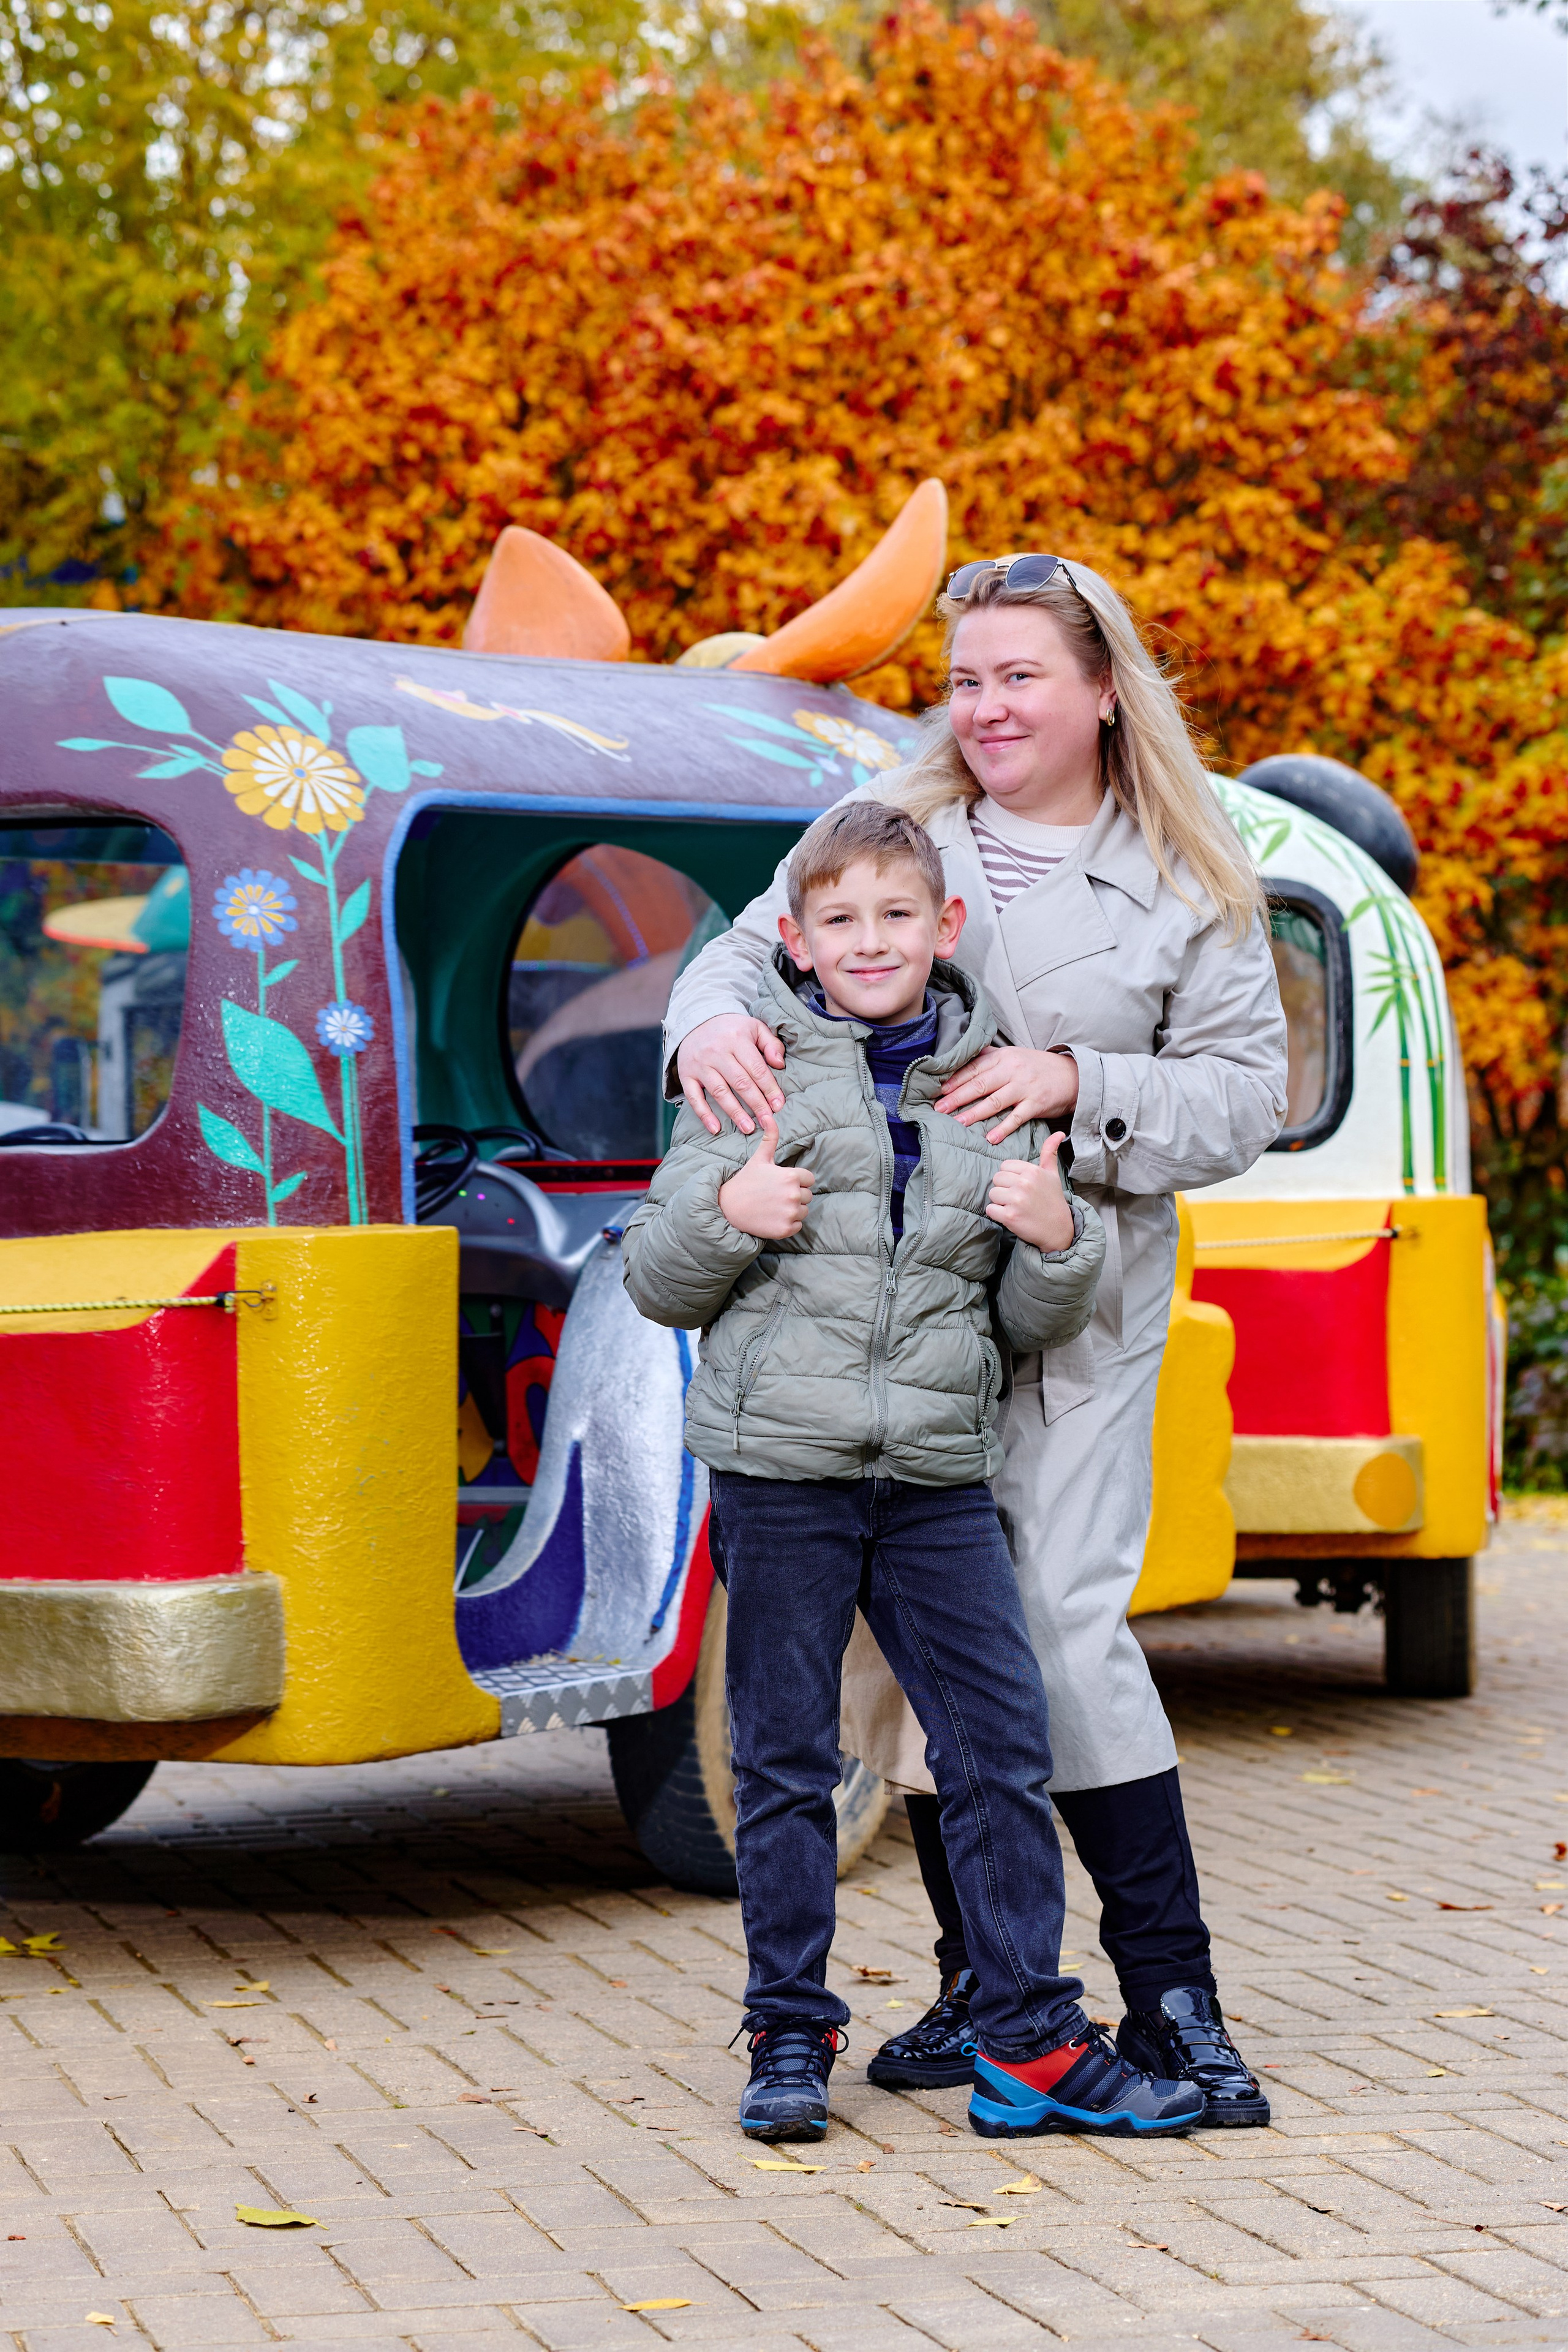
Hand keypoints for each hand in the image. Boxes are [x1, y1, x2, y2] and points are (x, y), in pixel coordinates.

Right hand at [678, 1014, 785, 1137]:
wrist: (696, 1021)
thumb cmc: (731, 1029)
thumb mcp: (754, 1027)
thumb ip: (771, 1044)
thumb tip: (779, 1064)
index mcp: (736, 1039)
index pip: (757, 1069)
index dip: (769, 1089)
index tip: (779, 1105)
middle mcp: (717, 1051)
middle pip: (740, 1082)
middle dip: (756, 1104)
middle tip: (767, 1121)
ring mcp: (700, 1064)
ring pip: (720, 1092)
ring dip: (735, 1112)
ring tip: (748, 1128)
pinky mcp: (686, 1074)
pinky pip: (694, 1098)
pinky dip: (704, 1114)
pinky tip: (716, 1128)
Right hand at [717, 1112, 814, 1239]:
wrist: (728, 1208)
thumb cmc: (746, 1181)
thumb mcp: (759, 1158)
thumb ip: (770, 1138)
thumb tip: (769, 1116)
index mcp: (791, 1176)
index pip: (808, 1179)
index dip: (796, 1181)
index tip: (779, 1183)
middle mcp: (793, 1195)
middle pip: (807, 1196)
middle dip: (794, 1195)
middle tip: (774, 1195)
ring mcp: (790, 1213)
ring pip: (803, 1211)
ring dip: (792, 1210)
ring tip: (773, 1206)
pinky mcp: (786, 1229)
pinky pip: (797, 1226)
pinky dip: (787, 1224)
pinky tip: (772, 1217)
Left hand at [934, 1044, 1078, 1145]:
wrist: (1072, 1075)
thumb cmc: (1037, 1067)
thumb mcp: (1014, 1055)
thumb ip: (990, 1057)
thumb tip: (963, 1056)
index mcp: (1004, 1057)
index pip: (974, 1068)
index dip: (955, 1080)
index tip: (938, 1091)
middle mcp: (1013, 1070)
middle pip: (980, 1085)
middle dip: (957, 1097)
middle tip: (939, 1109)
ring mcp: (1025, 1087)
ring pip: (995, 1102)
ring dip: (974, 1113)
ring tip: (957, 1123)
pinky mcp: (1037, 1103)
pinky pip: (1017, 1118)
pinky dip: (1003, 1128)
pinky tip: (990, 1138)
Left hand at [986, 1131, 1074, 1252]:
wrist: (1058, 1229)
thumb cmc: (1053, 1200)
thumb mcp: (1052, 1174)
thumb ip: (1049, 1152)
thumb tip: (1059, 1133)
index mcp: (1032, 1171)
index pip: (1005, 1166)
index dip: (1010, 1177)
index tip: (1021, 1186)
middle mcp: (1024, 1183)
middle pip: (996, 1179)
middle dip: (1004, 1188)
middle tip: (1018, 1198)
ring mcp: (1016, 1200)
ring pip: (992, 1193)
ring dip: (1000, 1202)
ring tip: (1015, 1206)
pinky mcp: (1009, 1216)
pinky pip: (990, 1209)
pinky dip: (997, 1214)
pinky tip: (1011, 1215)